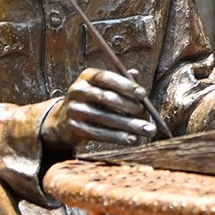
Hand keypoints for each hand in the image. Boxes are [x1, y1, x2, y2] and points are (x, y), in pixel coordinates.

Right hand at [41, 68, 160, 150]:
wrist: (64, 120)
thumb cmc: (93, 101)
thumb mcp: (104, 87)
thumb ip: (121, 82)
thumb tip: (136, 75)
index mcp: (87, 76)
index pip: (106, 77)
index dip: (125, 85)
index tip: (143, 94)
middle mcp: (77, 90)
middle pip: (108, 99)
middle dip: (132, 108)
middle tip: (150, 117)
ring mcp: (74, 109)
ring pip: (106, 118)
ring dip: (129, 125)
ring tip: (147, 130)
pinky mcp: (74, 127)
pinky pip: (99, 133)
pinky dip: (118, 137)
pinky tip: (132, 139)